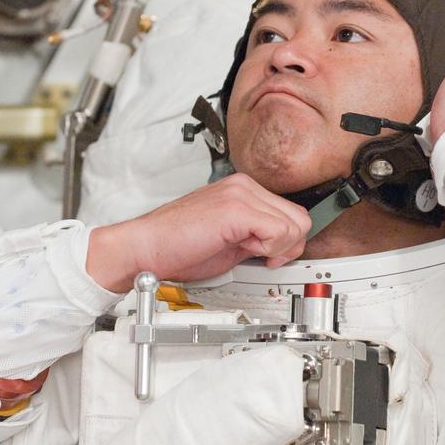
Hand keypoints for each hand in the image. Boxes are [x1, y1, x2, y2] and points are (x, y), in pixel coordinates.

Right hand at [86, 173, 311, 291]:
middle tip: (259, 257)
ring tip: (247, 252)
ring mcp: (240, 194)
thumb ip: (258, 237)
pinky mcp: (236, 209)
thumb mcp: (230, 241)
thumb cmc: (178, 248)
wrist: (145, 249)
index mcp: (242, 190)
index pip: (291, 214)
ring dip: (276, 248)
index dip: (286, 242)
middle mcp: (244, 186)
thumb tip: (285, 247)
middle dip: (286, 246)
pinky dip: (269, 250)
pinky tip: (245, 252)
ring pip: (295, 225)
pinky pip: (279, 232)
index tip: (268, 256)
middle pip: (300, 219)